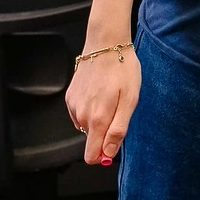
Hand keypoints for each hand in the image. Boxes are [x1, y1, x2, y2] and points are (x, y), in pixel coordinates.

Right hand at [65, 41, 139, 166]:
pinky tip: (100, 92)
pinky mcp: (70, 96)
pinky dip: (90, 108)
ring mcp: (73, 105)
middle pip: (92, 140)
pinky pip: (80, 113)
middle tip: (118, 108)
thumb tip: (107, 154)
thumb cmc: (122, 69)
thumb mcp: (130, 101)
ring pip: (86, 126)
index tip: (114, 143)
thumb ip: (118, 130)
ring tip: (110, 97)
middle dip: (105, 131)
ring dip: (98, 118)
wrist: (105, 43)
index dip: (104, 154)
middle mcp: (81, 115)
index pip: (91, 156)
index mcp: (97, 119)